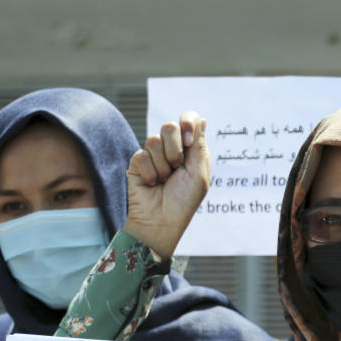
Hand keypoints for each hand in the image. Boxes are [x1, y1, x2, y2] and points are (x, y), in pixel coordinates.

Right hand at [123, 112, 209, 258]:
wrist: (161, 221)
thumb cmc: (184, 201)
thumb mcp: (199, 173)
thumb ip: (198, 145)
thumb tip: (202, 119)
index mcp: (192, 150)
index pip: (190, 120)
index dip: (188, 122)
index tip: (188, 139)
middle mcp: (173, 149)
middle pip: (170, 126)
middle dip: (175, 149)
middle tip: (177, 168)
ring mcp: (154, 155)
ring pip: (153, 139)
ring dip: (162, 165)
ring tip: (164, 180)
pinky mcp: (137, 162)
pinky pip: (141, 155)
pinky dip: (149, 172)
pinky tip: (152, 184)